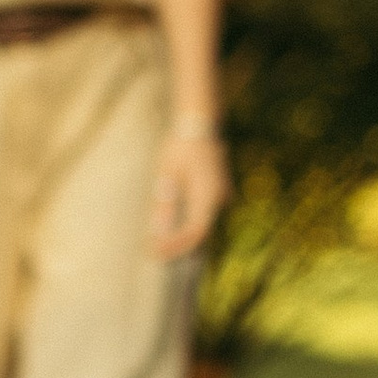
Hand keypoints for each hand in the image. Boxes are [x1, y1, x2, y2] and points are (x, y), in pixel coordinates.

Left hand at [150, 128, 227, 262]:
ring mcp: (222, 194)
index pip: (196, 231)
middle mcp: (220, 198)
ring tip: (161, 245)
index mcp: (208, 194)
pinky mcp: (218, 191)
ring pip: (204, 224)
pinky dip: (189, 224)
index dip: (177, 245)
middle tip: (155, 253)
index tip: (156, 252)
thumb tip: (161, 232)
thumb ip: (165, 203)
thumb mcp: (167, 174)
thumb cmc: (180, 147)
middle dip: (179, 244)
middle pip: (201, 231)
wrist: (198, 124)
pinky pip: (204, 214)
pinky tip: (173, 229)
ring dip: (184, 236)